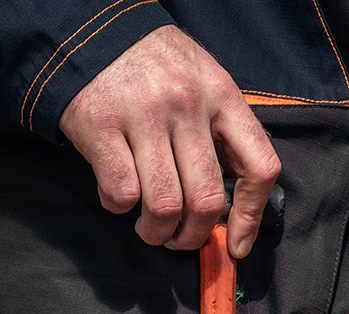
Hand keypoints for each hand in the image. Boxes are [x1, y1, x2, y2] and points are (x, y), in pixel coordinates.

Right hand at [59, 26, 280, 257]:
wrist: (89, 31)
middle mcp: (187, 104)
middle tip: (178, 239)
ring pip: (164, 206)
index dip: (251, 218)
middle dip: (192, 237)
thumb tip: (231, 207)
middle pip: (206, 200)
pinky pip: (121, 194)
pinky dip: (119, 207)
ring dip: (156, 232)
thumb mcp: (201, 82)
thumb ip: (219, 134)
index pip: (258, 166)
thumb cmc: (152, 68)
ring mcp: (143, 115)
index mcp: (221, 95)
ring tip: (150, 228)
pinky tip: (118, 196)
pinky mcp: (101, 126)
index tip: (237, 246)